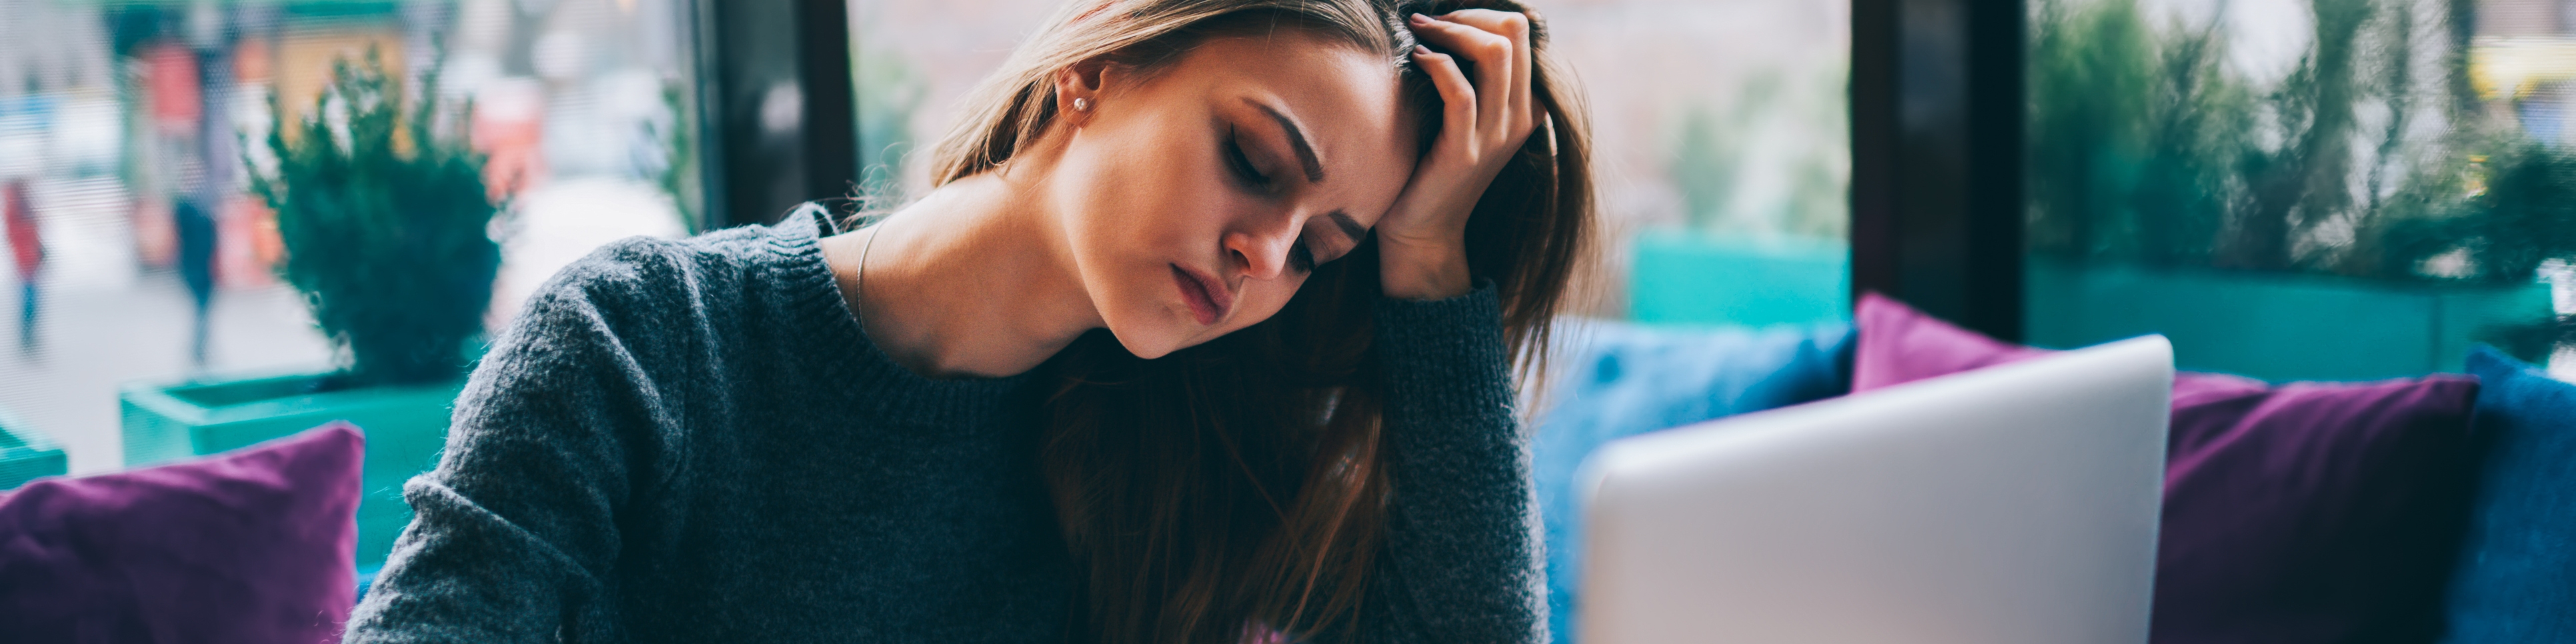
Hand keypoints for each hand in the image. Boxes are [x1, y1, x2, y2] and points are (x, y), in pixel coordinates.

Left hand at [1378, 9, 1540, 299]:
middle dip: (1466, 15)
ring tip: (1419, 33)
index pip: (1521, 32)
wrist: (1423, 229)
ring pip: (1494, 55)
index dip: (1480, 13)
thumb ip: (1472, 80)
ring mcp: (1495, 135)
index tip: (1443, 18)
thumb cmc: (1433, 165)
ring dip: (1451, 31)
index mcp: (1525, 105)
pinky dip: (1437, 64)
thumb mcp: (1465, 119)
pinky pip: (1461, 92)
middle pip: (1514, 33)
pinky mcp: (1464, 151)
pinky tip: (1416, 59)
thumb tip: (1447, 27)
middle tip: (1428, 21)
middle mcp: (1518, 117)